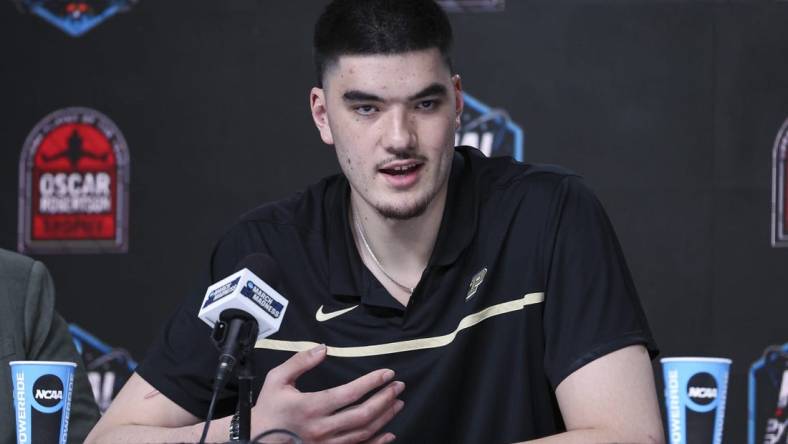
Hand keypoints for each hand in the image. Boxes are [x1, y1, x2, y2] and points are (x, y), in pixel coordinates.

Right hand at [252, 344, 404, 442]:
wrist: (255, 440)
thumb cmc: (269, 408)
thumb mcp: (278, 379)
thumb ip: (300, 361)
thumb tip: (323, 348)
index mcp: (310, 407)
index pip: (349, 394)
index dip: (372, 383)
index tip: (387, 373)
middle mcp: (321, 428)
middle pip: (362, 415)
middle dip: (385, 399)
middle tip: (398, 386)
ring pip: (363, 433)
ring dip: (385, 417)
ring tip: (397, 403)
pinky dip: (377, 442)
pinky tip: (390, 433)